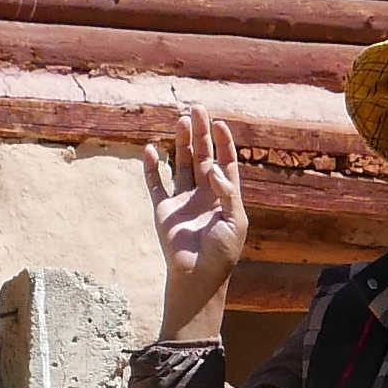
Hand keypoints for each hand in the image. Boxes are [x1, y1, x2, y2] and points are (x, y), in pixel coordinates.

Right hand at [146, 106, 248, 343]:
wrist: (197, 277)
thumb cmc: (222, 253)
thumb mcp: (235, 221)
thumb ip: (227, 192)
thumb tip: (213, 167)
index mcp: (225, 197)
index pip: (225, 163)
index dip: (223, 143)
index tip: (220, 123)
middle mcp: (203, 195)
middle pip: (202, 157)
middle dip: (200, 134)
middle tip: (196, 109)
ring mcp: (182, 201)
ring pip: (181, 165)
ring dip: (180, 143)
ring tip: (180, 121)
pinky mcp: (163, 210)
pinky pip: (156, 184)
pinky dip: (152, 167)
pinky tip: (152, 149)